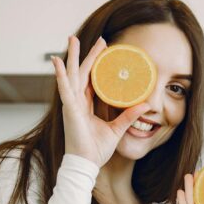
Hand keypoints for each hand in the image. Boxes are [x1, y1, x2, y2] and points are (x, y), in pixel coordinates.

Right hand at [50, 36, 149, 167]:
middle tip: (99, 39)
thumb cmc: (97, 149)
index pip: (92, 79)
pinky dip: (60, 75)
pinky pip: (64, 89)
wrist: (87, 164)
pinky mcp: (69, 110)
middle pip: (82, 72)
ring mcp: (71, 104)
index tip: (106, 49)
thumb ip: (128, 116)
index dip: (97, 64)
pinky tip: (57, 62)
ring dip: (72, 57)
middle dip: (88, 54)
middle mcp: (77, 102)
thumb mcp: (117, 129)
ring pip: (72, 75)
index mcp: (85, 105)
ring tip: (72, 39)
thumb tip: (145, 105)